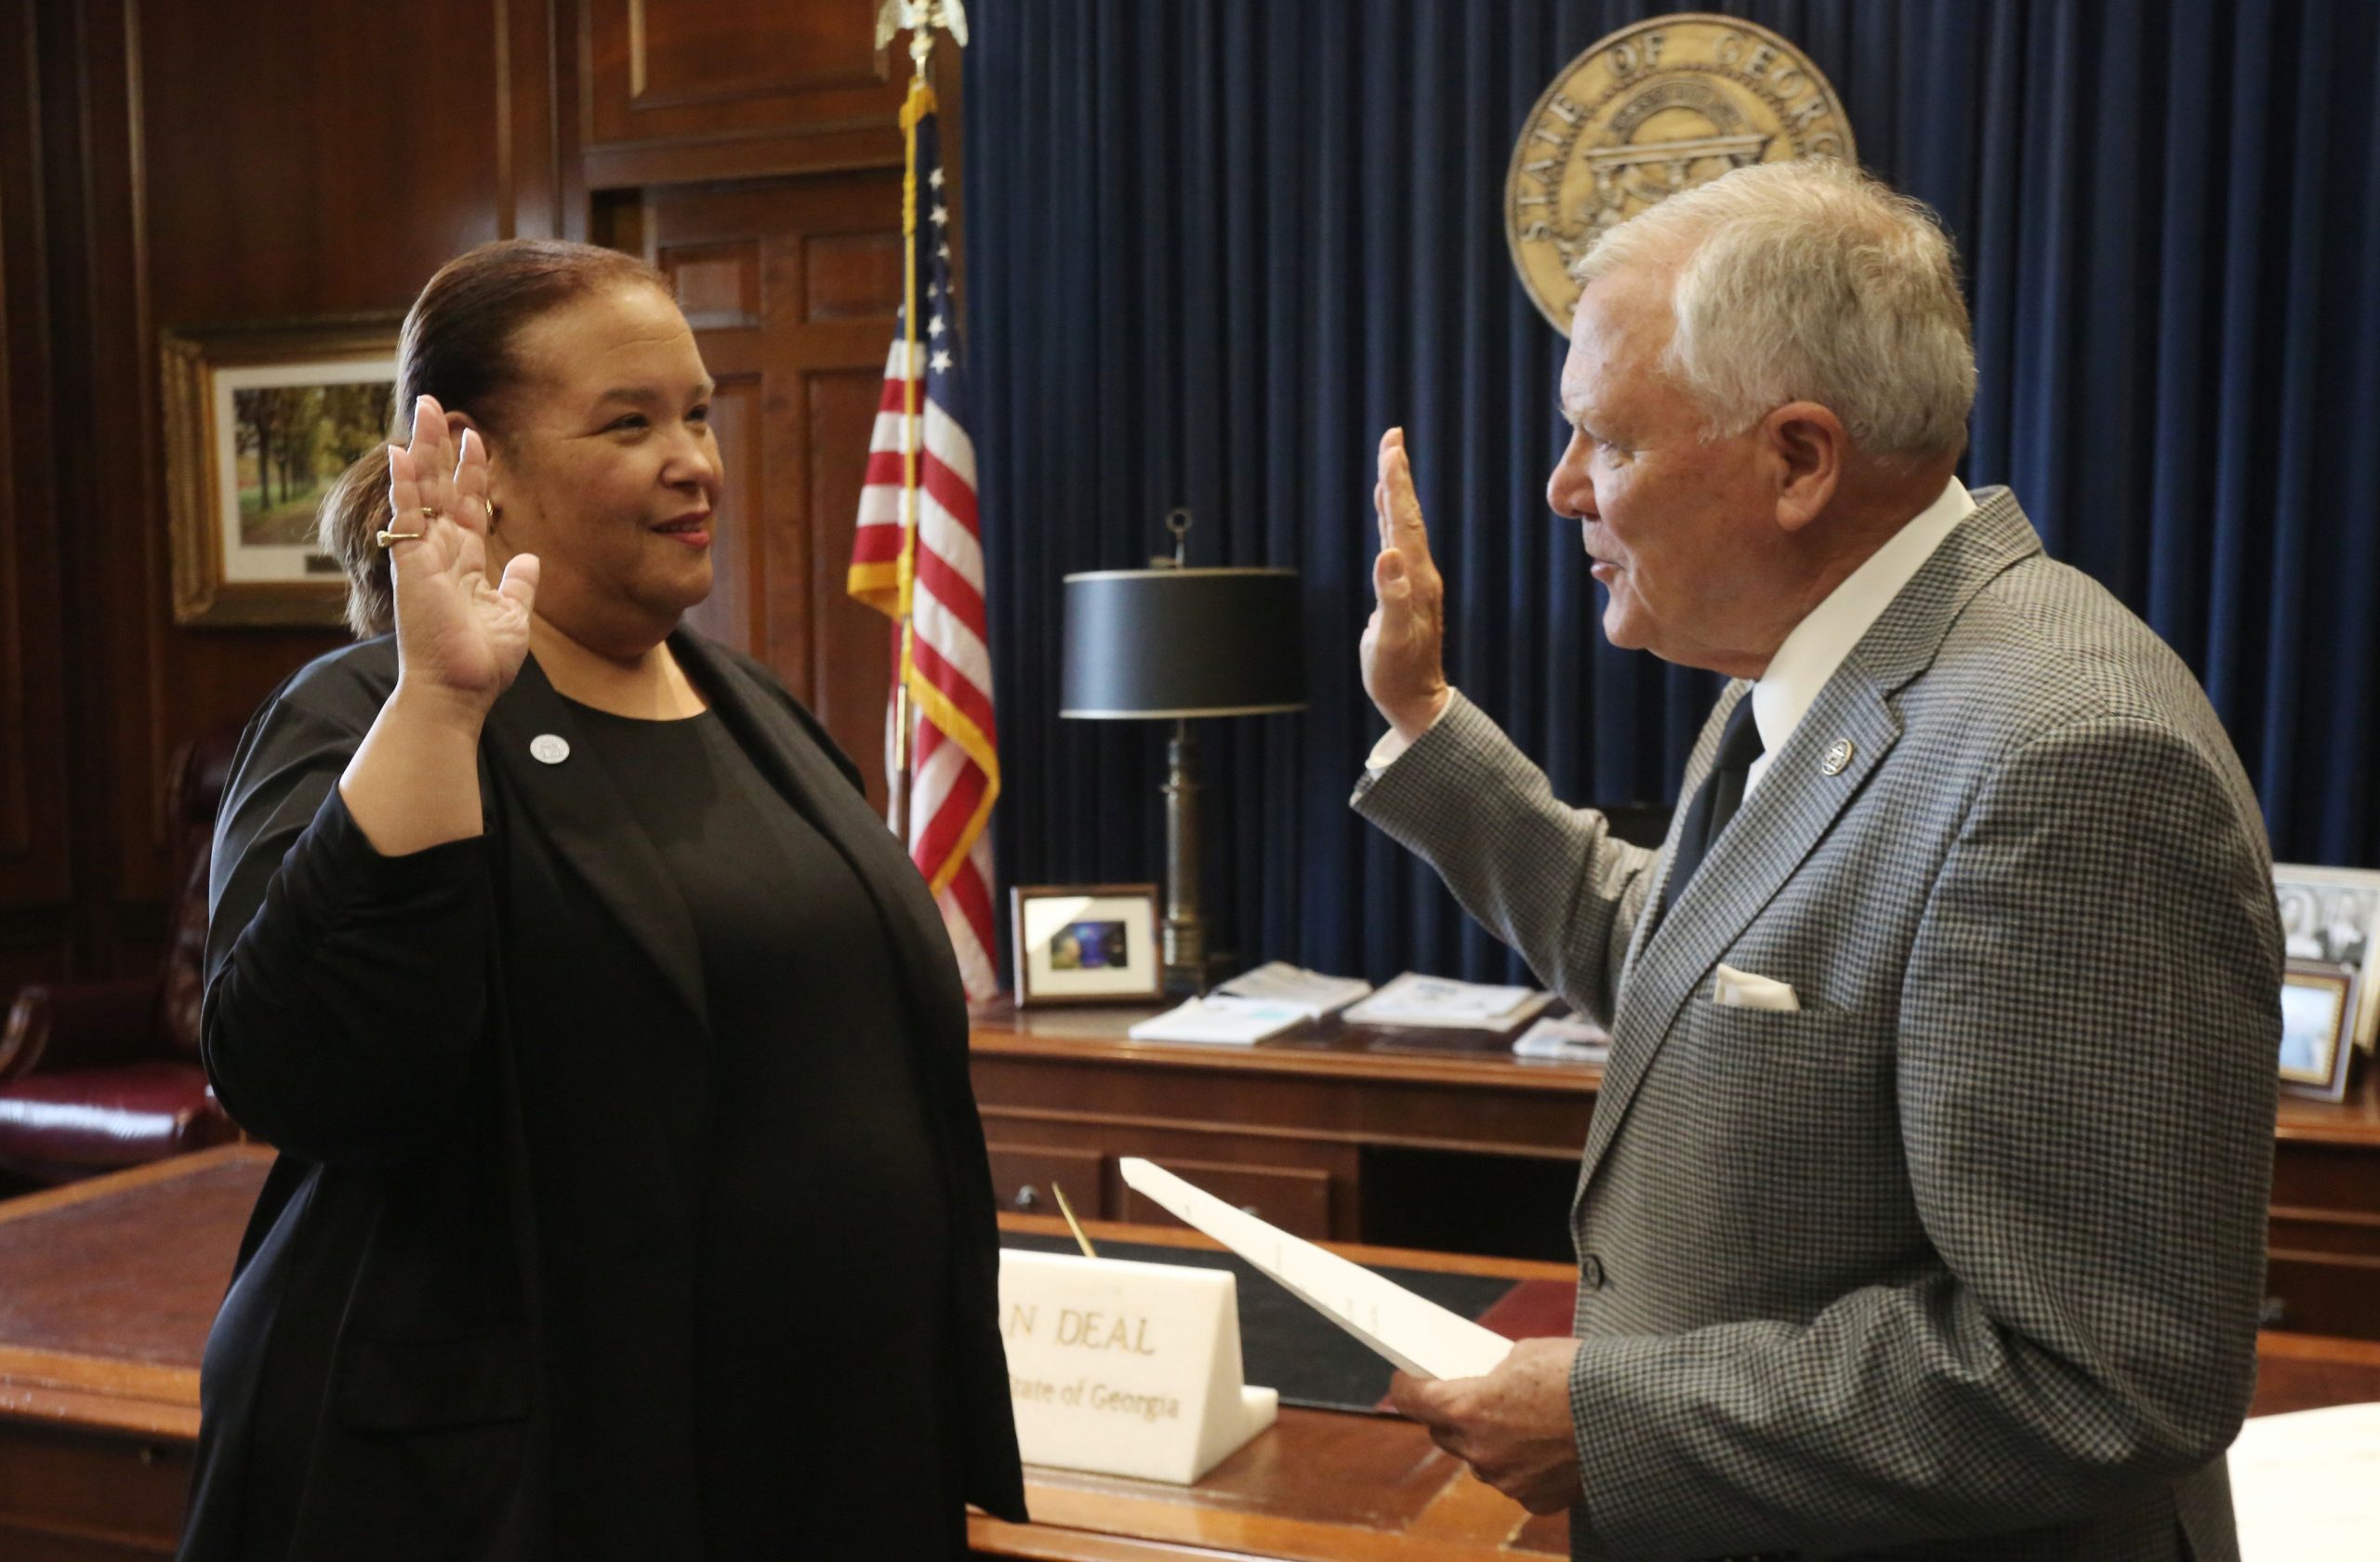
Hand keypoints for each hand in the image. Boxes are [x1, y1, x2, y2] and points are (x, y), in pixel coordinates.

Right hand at [385, 395, 537, 712]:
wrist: (459, 693)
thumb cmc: (481, 664)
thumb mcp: (512, 617)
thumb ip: (519, 586)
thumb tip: (530, 559)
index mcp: (464, 563)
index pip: (467, 505)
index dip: (472, 471)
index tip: (477, 437)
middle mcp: (440, 553)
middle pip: (439, 487)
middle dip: (439, 445)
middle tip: (435, 404)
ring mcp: (423, 556)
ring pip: (421, 491)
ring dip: (422, 449)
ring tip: (424, 409)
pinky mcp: (411, 565)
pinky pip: (406, 517)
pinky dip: (403, 484)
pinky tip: (400, 450)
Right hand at [1360, 427, 1451, 740]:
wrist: (1417, 701)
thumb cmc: (1398, 676)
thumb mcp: (1390, 640)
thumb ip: (1391, 598)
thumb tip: (1386, 555)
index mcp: (1416, 578)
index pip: (1405, 520)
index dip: (1396, 482)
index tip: (1392, 446)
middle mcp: (1419, 573)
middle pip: (1408, 514)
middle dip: (1398, 474)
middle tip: (1393, 436)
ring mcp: (1414, 581)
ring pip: (1404, 525)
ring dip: (1396, 492)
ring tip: (1389, 461)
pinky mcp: (1406, 591)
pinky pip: (1398, 543)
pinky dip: (1390, 519)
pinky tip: (1385, 511)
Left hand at [1390, 1337, 1582, 1514]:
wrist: (1631, 1414)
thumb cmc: (1579, 1374)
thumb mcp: (1526, 1354)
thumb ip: (1494, 1372)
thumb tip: (1486, 1381)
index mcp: (1467, 1408)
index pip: (1412, 1398)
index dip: (1406, 1384)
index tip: (1407, 1376)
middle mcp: (1480, 1451)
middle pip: (1444, 1433)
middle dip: (1450, 1414)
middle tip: (1463, 1396)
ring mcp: (1507, 1480)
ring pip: (1480, 1460)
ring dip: (1487, 1442)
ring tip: (1511, 1420)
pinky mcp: (1536, 1499)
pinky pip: (1514, 1481)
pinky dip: (1522, 1465)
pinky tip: (1542, 1446)